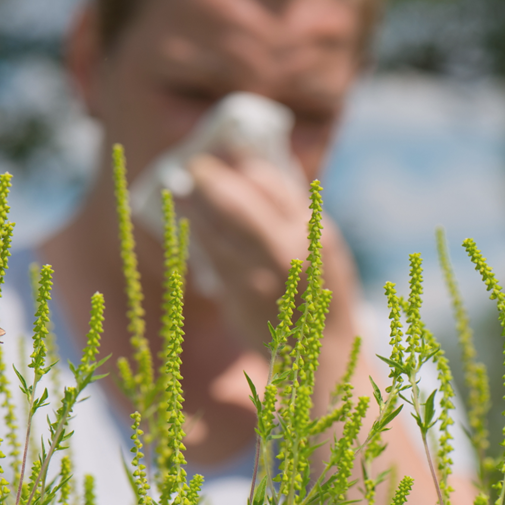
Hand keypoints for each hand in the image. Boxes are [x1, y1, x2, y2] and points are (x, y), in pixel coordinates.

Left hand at [180, 153, 358, 348]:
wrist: (322, 349)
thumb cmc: (318, 290)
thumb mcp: (323, 247)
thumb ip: (294, 215)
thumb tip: (259, 172)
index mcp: (316, 231)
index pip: (275, 184)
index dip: (246, 167)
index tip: (228, 155)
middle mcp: (291, 249)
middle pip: (240, 203)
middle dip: (212, 180)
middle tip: (195, 165)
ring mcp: (262, 273)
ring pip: (218, 229)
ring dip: (195, 205)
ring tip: (181, 189)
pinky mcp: (240, 294)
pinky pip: (211, 254)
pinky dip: (197, 233)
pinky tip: (188, 222)